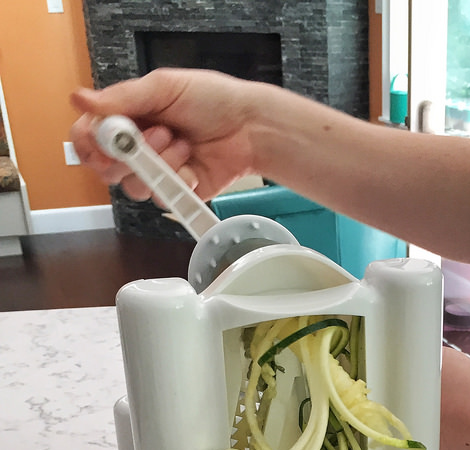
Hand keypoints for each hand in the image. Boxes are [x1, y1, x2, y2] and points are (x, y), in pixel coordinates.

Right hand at [70, 68, 265, 200]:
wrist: (249, 127)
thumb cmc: (211, 100)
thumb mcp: (164, 88)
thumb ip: (122, 98)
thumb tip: (79, 99)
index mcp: (127, 118)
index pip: (88, 137)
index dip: (88, 144)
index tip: (103, 141)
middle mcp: (137, 149)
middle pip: (105, 169)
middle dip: (128, 154)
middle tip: (158, 133)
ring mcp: (156, 173)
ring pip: (132, 187)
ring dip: (158, 163)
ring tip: (182, 143)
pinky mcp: (176, 194)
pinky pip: (160, 199)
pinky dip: (176, 179)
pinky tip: (192, 162)